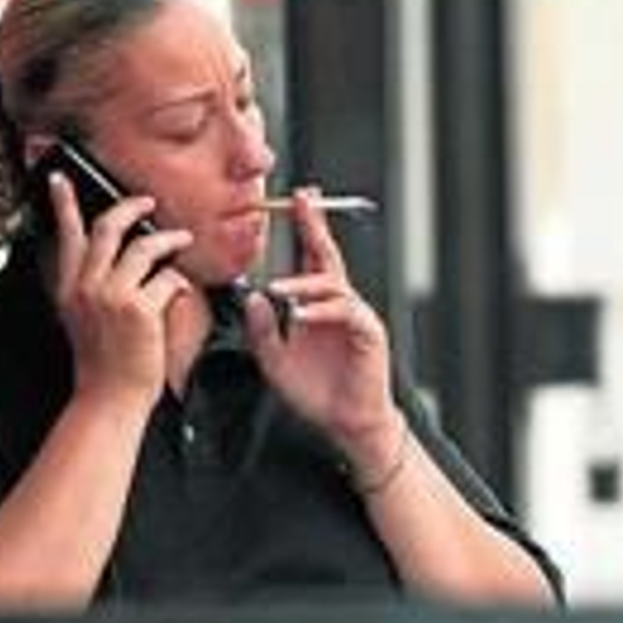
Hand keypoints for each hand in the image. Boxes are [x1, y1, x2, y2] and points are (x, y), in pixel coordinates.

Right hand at [47, 172, 193, 412]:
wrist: (109, 398)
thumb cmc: (104, 362)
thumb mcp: (84, 318)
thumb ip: (94, 287)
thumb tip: (119, 258)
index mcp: (70, 288)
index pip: (66, 236)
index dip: (63, 204)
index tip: (59, 179)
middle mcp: (87, 288)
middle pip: (108, 228)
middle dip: (131, 207)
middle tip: (148, 202)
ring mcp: (112, 297)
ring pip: (144, 247)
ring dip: (169, 240)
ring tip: (183, 241)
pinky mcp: (139, 310)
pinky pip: (168, 279)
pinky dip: (179, 283)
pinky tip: (181, 293)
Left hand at [243, 188, 397, 466]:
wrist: (347, 423)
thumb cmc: (317, 392)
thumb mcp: (275, 360)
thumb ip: (262, 330)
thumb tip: (254, 297)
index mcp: (317, 304)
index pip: (310, 258)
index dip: (304, 228)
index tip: (296, 200)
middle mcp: (338, 302)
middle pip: (327, 256)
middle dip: (315, 226)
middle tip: (304, 199)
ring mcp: (355, 315)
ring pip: (331, 284)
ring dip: (304, 282)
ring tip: (279, 287)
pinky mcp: (367, 332)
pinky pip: (344, 312)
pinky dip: (321, 311)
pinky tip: (301, 314)